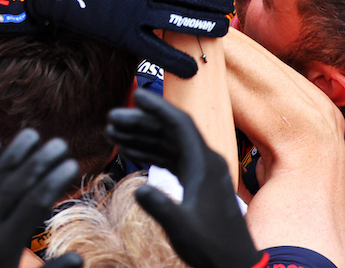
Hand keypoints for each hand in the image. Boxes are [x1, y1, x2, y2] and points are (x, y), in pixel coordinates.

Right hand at [106, 90, 261, 267]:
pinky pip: (170, 159)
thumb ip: (161, 208)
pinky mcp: (196, 183)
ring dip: (142, 137)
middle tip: (112, 119)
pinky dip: (150, 153)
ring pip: (168, 145)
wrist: (232, 262)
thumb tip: (140, 190)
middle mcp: (205, 160)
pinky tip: (130, 151)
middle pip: (170, 131)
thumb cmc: (211, 247)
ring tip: (113, 133)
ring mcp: (201, 171)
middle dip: (141, 122)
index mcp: (205, 163)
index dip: (157, 107)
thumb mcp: (183, 228)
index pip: (179, 123)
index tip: (136, 94)